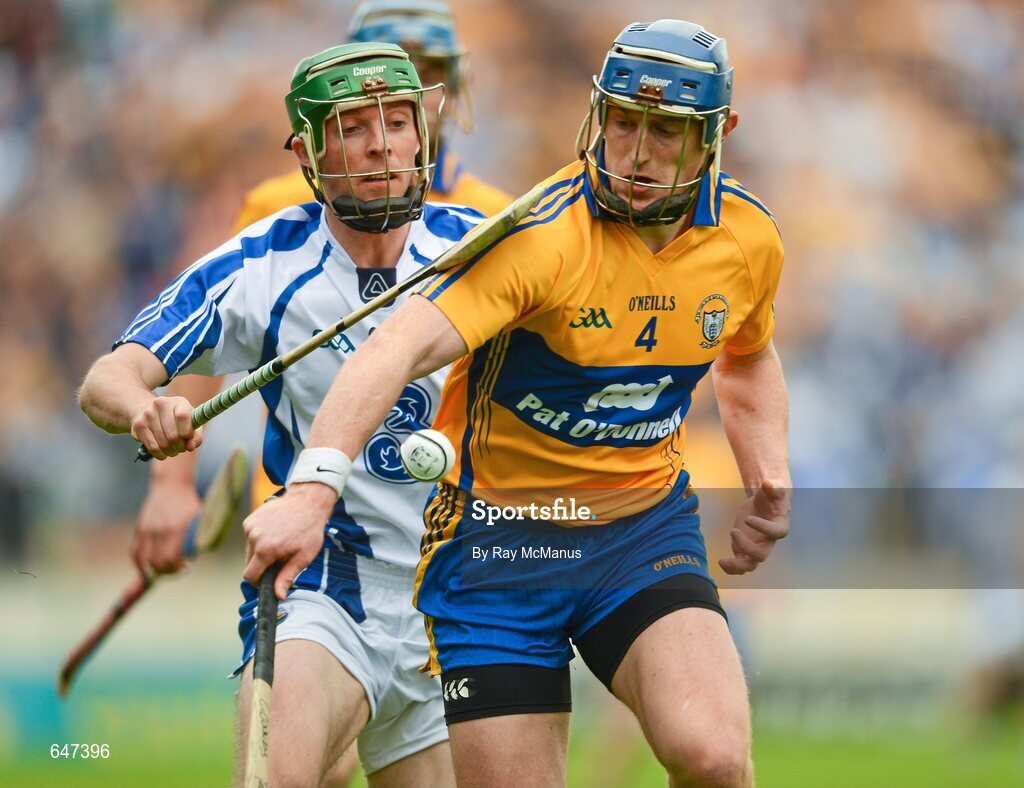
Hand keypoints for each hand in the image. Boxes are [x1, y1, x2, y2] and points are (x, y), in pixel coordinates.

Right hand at [130, 396, 203, 459]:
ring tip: (173, 449)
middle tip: (181, 448)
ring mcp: (148, 414)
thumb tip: (190, 447)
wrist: (151, 412)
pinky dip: (160, 454)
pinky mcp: (138, 425)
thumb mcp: (191, 424)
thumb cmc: (177, 421)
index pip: (183, 416)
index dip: (187, 432)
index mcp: (179, 401)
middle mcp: (161, 404)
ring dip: (171, 451)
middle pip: (173, 435)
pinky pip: (152, 447)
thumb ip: (196, 436)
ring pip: (163, 444)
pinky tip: (163, 452)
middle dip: (180, 447)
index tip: (188, 438)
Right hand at [133, 477, 200, 575]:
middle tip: (177, 568)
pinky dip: (140, 564)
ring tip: (164, 569)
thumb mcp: (200, 518)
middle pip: (156, 562)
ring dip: (153, 570)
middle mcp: (158, 530)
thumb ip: (198, 538)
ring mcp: (146, 530)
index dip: (178, 568)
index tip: (187, 566)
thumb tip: (193, 557)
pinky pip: (134, 552)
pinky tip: (147, 569)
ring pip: (142, 560)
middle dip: (168, 571)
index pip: (170, 558)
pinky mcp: (139, 529)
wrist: (172, 484)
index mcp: (175, 528)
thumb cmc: (190, 503)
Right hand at [242, 483, 336, 599]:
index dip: (258, 581)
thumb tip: (278, 596)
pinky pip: (250, 537)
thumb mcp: (303, 556)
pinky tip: (275, 532)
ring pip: (249, 550)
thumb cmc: (309, 529)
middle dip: (262, 565)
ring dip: (261, 551)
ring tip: (280, 542)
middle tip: (280, 557)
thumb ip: (287, 576)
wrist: (307, 501)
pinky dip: (259, 539)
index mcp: (266, 549)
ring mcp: (250, 527)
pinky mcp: (250, 519)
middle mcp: (254, 537)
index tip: (268, 578)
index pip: (249, 575)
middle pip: (249, 563)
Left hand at [719, 480, 789, 575]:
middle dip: (747, 547)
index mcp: (780, 526)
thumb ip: (774, 486)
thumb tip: (768, 483)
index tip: (748, 518)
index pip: (776, 533)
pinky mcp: (745, 549)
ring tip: (723, 561)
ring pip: (751, 565)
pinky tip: (721, 562)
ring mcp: (756, 547)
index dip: (763, 528)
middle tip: (733, 530)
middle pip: (762, 555)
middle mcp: (769, 542)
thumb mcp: (774, 489)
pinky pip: (740, 564)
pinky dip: (731, 567)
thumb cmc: (771, 496)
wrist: (764, 504)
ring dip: (738, 566)